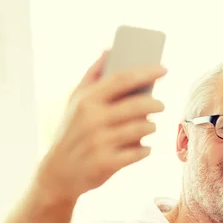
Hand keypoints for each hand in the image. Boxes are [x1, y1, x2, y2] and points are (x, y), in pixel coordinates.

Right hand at [36, 51, 166, 201]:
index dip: (146, 72)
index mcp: (87, 100)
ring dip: (150, 127)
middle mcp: (93, 119)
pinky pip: (140, 152)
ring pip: (142, 128)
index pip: (122, 79)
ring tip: (148, 126)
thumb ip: (92, 75)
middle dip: (155, 104)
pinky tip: (142, 148)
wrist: (58, 172)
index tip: (164, 68)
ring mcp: (100, 142)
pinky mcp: (107, 163)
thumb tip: (109, 49)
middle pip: (138, 105)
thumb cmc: (72, 131)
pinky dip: (145, 149)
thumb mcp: (75, 101)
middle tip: (160, 105)